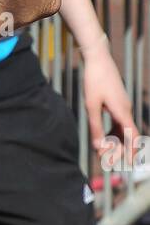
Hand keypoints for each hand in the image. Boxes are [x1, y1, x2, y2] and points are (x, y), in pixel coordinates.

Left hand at [81, 36, 140, 169]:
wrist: (98, 60)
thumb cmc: (94, 81)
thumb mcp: (91, 106)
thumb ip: (96, 127)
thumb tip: (99, 147)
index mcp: (121, 111)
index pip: (132, 136)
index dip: (132, 150)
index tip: (130, 163)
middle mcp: (125, 110)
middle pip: (127, 135)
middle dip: (119, 150)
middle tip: (107, 162)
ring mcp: (122, 106)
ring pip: (122, 130)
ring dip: (115, 142)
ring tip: (104, 154)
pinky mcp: (117, 103)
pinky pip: (118, 122)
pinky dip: (112, 132)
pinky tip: (103, 138)